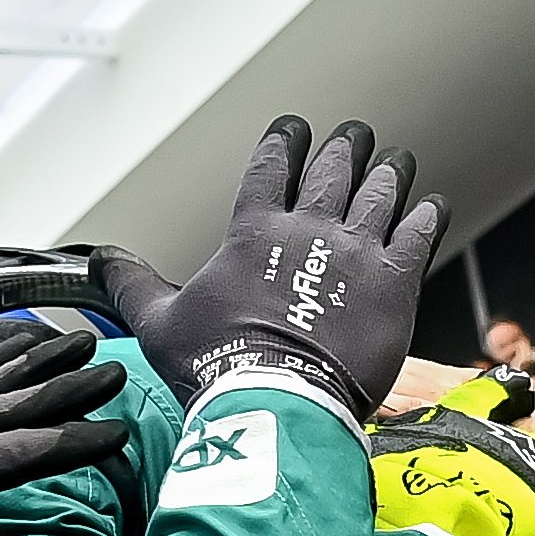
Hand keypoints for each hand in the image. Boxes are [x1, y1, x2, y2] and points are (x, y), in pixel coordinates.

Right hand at [82, 116, 441, 417]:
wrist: (276, 405)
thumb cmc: (217, 369)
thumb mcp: (159, 323)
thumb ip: (132, 283)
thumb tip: (101, 260)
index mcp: (254, 232)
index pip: (272, 165)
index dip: (286, 141)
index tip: (295, 130)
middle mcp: (308, 229)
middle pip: (334, 168)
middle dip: (346, 146)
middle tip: (356, 134)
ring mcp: (355, 252)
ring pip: (380, 193)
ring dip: (389, 172)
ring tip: (397, 161)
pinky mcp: (394, 283)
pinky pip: (419, 232)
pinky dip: (427, 214)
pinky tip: (433, 206)